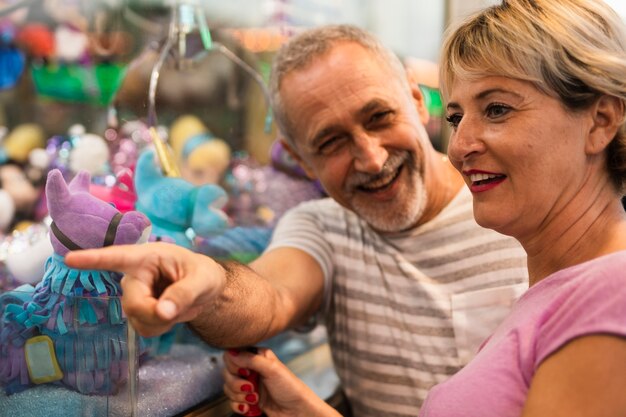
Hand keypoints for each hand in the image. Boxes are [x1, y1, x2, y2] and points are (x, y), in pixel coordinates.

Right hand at [65, 242, 225, 336]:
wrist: (203, 289)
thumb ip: (184, 294)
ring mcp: (132, 295)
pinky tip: (168, 314)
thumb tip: (162, 312)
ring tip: (176, 306)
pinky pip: (143, 329)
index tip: (70, 259)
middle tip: (177, 310)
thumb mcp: (202, 280)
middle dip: (156, 313)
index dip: (93, 259)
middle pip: (132, 303)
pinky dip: (159, 327)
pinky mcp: (136, 312)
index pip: (117, 257)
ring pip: (137, 319)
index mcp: (147, 257)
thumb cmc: (201, 274)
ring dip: (160, 321)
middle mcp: (134, 275)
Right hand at [223, 348, 340, 416]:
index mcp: (257, 356)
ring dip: (239, 396)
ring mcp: (249, 385)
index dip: (234, 365)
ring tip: (255, 398)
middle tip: (251, 387)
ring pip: (228, 389)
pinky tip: (250, 407)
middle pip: (227, 373)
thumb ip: (251, 359)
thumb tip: (232, 353)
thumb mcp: (272, 369)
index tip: (245, 372)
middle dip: (237, 383)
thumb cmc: (291, 388)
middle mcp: (252, 369)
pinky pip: (232, 402)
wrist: (297, 411)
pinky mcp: (248, 400)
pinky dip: (239, 406)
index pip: (232, 355)